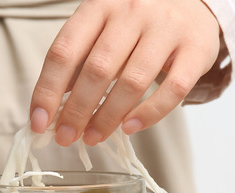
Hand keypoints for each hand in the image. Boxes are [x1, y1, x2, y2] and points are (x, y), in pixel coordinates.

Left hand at [29, 0, 219, 145]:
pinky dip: (149, 114)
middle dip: (77, 110)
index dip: (48, 90)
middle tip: (66, 137)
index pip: (64, 51)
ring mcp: (166, 29)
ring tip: (93, 137)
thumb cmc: (137, 22)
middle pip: (97, 69)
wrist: (192, 0)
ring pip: (132, 81)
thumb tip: (51, 109)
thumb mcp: (102, 30)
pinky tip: (130, 128)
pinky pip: (172, 90)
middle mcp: (132, 12)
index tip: (39, 122)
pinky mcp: (196, 49)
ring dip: (107, 117)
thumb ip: (78, 62)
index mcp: (99, 6)